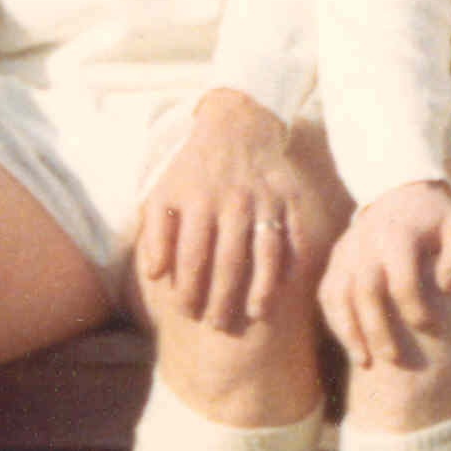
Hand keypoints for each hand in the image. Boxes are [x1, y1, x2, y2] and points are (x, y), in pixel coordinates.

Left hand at [134, 94, 319, 338]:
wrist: (236, 126)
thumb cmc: (192, 170)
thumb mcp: (162, 194)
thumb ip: (155, 235)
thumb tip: (154, 275)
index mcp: (197, 203)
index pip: (192, 259)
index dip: (188, 291)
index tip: (186, 312)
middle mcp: (232, 202)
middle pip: (229, 262)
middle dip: (222, 299)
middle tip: (217, 324)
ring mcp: (266, 200)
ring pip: (266, 253)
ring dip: (261, 288)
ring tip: (254, 315)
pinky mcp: (291, 197)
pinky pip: (296, 235)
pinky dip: (293, 261)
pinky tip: (285, 285)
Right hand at [321, 184, 450, 374]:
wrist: (399, 187)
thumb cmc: (434, 214)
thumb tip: (447, 289)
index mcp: (398, 235)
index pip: (401, 279)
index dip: (415, 308)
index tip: (432, 328)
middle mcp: (365, 243)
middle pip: (366, 292)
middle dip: (378, 329)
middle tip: (395, 360)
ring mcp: (345, 252)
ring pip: (338, 296)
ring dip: (349, 331)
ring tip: (365, 362)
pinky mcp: (335, 259)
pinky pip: (327, 294)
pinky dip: (336, 321)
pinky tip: (351, 344)